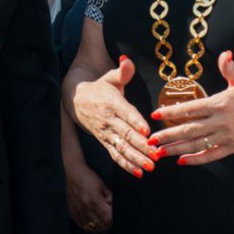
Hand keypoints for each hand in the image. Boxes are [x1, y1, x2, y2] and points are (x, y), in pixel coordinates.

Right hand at [65, 161, 112, 231]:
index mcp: (94, 200)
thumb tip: (114, 208)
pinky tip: (93, 222)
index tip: (115, 216)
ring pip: (92, 227)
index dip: (113, 220)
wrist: (73, 173)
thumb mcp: (103, 185)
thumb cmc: (88, 177)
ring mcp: (77, 211)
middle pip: (101, 225)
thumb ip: (110, 197)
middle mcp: (85, 208)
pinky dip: (89, 226)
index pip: (107, 219)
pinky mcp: (72, 212)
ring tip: (103, 221)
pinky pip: (82, 225)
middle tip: (110, 219)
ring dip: (100, 226)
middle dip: (108, 224)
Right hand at [72, 55, 154, 177]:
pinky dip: (126, 164)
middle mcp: (109, 120)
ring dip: (136, 158)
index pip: (126, 113)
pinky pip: (115, 155)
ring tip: (150, 167)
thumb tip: (127, 61)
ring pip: (122, 147)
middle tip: (156, 155)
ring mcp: (106, 133)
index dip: (136, 122)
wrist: (77, 101)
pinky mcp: (105, 142)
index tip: (147, 131)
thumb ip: (123, 71)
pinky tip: (138, 172)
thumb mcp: (110, 77)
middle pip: (126, 134)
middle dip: (141, 146)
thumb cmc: (101, 88)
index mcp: (112, 103)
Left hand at [148, 51, 233, 164]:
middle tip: (150, 140)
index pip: (190, 109)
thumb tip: (225, 54)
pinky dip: (197, 159)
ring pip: (197, 145)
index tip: (155, 114)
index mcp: (220, 103)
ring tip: (160, 152)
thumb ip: (230, 67)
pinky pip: (212, 155)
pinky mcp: (233, 147)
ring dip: (177, 149)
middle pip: (189, 130)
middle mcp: (221, 122)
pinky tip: (182, 161)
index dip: (171, 112)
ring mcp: (226, 136)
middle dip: (168, 135)